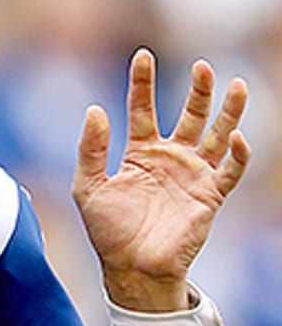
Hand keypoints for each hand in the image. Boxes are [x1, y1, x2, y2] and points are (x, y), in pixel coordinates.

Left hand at [71, 48, 249, 311]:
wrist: (130, 270)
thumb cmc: (107, 233)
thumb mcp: (87, 189)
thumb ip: (90, 150)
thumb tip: (95, 111)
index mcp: (140, 153)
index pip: (143, 109)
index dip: (142, 83)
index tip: (141, 55)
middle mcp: (170, 158)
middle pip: (190, 115)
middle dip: (198, 91)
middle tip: (201, 66)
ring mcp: (193, 175)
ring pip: (218, 134)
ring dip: (228, 111)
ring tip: (235, 84)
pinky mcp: (210, 196)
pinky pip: (230, 170)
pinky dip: (239, 154)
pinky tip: (239, 137)